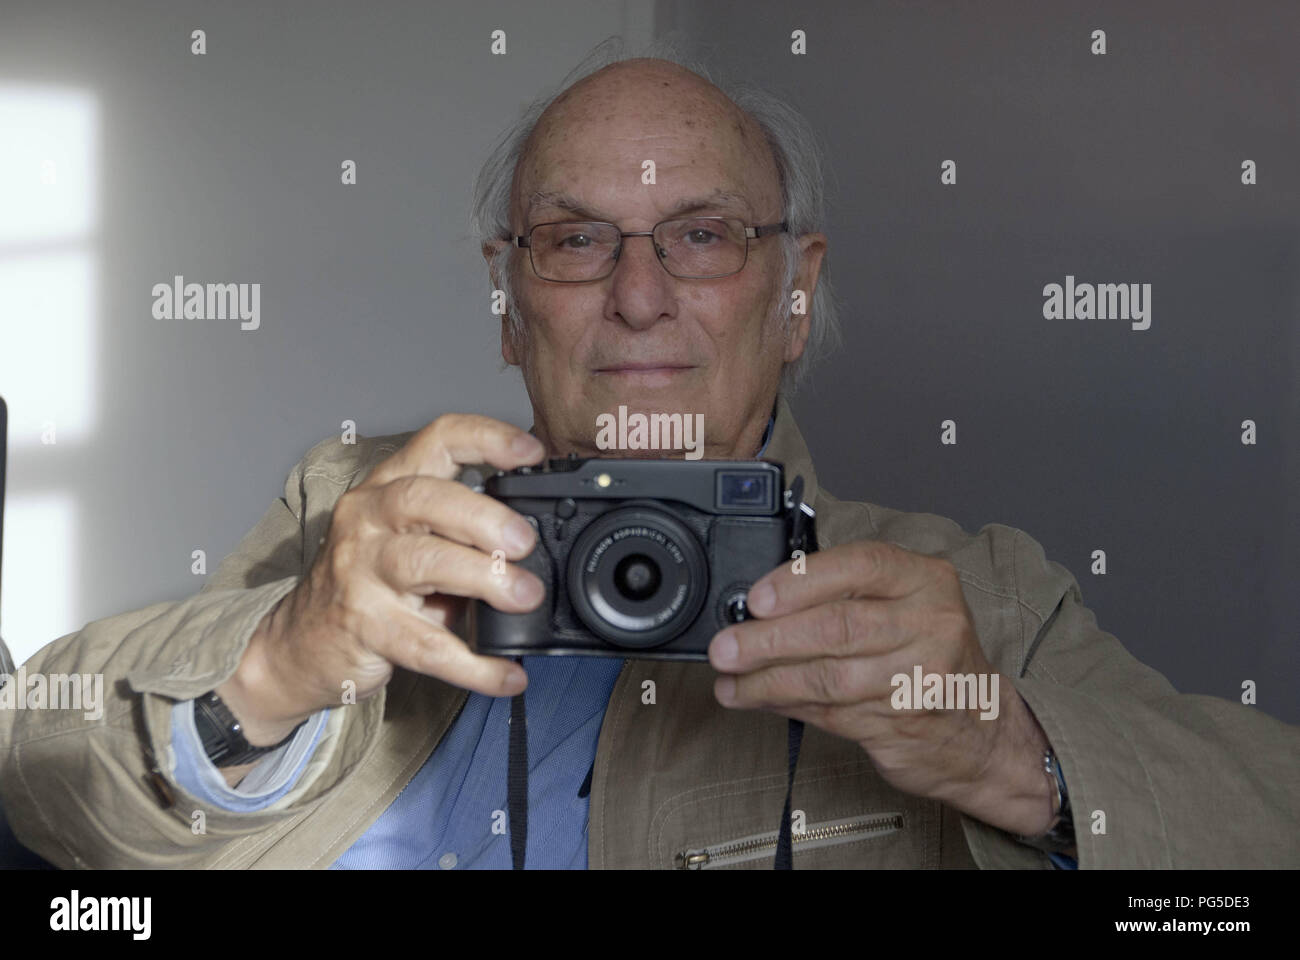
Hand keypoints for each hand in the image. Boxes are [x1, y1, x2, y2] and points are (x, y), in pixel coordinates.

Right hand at [218, 414, 548, 746]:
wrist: (298, 645)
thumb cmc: (366, 583)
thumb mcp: (406, 538)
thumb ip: (460, 530)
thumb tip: (536, 540)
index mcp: (388, 486)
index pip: (436, 440)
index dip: (487, 438)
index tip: (532, 453)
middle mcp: (368, 518)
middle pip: (425, 498)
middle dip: (484, 517)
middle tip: (525, 544)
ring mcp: (360, 572)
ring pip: (423, 562)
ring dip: (484, 577)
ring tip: (525, 596)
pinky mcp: (364, 627)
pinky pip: (426, 646)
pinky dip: (474, 664)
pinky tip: (508, 674)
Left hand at [706, 540, 1057, 836]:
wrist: (985, 733)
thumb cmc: (930, 656)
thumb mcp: (905, 606)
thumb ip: (847, 596)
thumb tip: (760, 605)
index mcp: (927, 580)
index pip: (859, 566)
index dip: (799, 582)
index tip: (754, 599)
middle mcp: (932, 624)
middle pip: (837, 627)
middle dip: (768, 639)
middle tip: (726, 647)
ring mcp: (921, 677)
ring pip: (828, 677)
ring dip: (767, 680)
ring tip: (731, 680)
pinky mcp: (903, 723)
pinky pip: (830, 712)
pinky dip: (786, 704)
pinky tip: (759, 699)